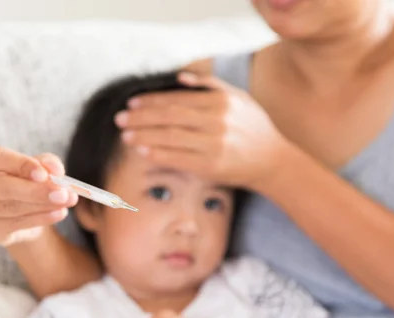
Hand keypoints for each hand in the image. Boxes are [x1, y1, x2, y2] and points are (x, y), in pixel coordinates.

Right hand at [0, 146, 77, 246]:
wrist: (19, 211)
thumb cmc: (24, 180)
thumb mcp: (37, 166)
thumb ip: (46, 163)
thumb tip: (55, 170)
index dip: (21, 165)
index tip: (44, 174)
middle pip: (3, 188)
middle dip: (37, 191)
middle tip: (64, 193)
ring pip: (11, 208)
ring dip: (43, 206)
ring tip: (66, 202)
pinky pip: (15, 224)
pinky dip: (41, 219)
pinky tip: (59, 213)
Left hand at [116, 72, 287, 188]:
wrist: (273, 161)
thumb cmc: (254, 128)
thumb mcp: (239, 98)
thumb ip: (211, 85)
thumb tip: (181, 77)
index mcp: (220, 102)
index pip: (177, 99)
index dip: (151, 101)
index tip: (132, 103)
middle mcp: (216, 121)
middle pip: (169, 116)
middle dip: (141, 117)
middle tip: (120, 119)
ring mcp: (213, 144)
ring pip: (170, 136)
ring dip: (144, 135)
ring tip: (126, 135)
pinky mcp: (211, 165)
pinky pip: (178, 158)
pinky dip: (158, 153)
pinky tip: (142, 151)